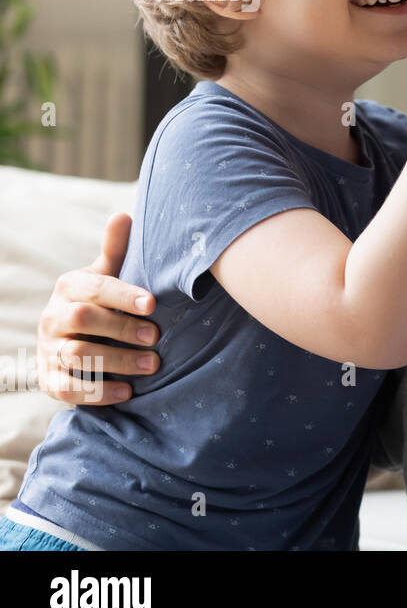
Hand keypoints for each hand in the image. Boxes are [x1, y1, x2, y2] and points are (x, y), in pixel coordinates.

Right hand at [37, 213, 159, 404]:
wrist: (70, 341)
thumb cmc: (100, 303)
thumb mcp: (106, 276)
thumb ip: (116, 252)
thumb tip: (123, 215)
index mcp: (69, 288)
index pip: (93, 287)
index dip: (122, 295)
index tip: (153, 304)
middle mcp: (53, 317)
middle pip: (82, 320)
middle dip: (121, 328)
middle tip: (157, 337)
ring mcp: (48, 350)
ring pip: (77, 355)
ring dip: (116, 361)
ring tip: (153, 365)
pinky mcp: (48, 380)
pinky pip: (67, 389)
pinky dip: (97, 392)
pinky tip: (127, 392)